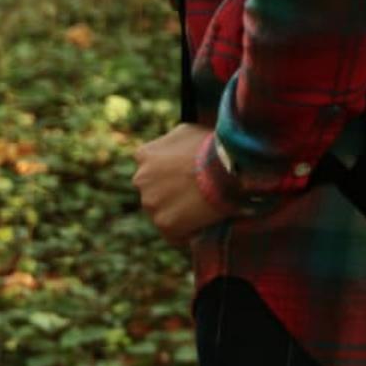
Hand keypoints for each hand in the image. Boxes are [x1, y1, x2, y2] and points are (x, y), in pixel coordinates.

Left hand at [133, 124, 228, 244]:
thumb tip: (174, 150)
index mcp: (145, 154)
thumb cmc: (211, 145)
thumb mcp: (187, 131)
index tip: (185, 175)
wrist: (224, 167)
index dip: (169, 172)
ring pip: (162, 212)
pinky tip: (203, 225)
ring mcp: (151, 203)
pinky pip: (174, 234)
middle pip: (154, 191)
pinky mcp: (164, 224)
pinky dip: (187, 232)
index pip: (150, 167)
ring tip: (203, 209)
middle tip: (196, 192)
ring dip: (178, 212)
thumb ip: (171, 142)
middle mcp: (141, 179)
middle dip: (171, 192)